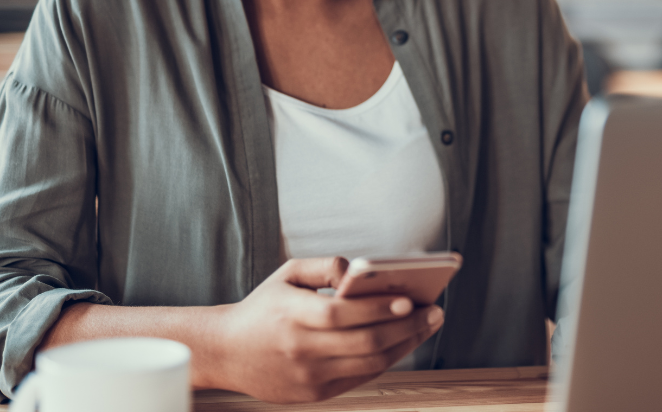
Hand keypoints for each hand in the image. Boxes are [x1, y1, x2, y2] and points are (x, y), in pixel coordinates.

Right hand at [203, 257, 444, 403]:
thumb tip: (359, 271)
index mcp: (292, 315)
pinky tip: (402, 343)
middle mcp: (301, 349)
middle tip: (435, 312)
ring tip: (426, 327)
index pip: (343, 313)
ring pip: (369, 363)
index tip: (412, 299)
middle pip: (364, 342)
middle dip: (407, 328)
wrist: (226, 352)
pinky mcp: (313, 394)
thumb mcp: (287, 274)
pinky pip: (360, 377)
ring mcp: (308, 376)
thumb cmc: (263, 307)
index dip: (380, 308)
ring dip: (404, 345)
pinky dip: (386, 360)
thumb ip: (324, 266)